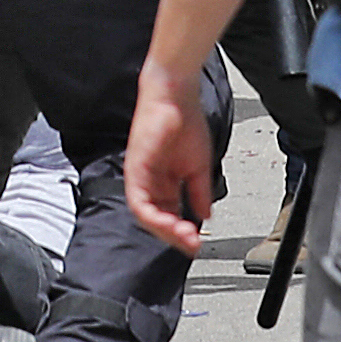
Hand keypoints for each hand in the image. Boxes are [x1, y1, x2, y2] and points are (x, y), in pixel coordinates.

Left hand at [122, 58, 215, 252]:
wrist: (178, 97)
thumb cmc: (186, 124)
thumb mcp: (199, 166)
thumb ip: (199, 193)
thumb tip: (205, 216)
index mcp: (164, 181)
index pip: (169, 214)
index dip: (182, 231)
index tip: (197, 241)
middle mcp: (149, 181)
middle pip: (156, 218)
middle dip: (174, 235)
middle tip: (192, 244)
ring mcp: (140, 175)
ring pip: (145, 214)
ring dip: (164, 230)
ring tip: (184, 237)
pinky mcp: (134, 168)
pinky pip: (138, 200)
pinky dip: (152, 215)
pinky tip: (168, 222)